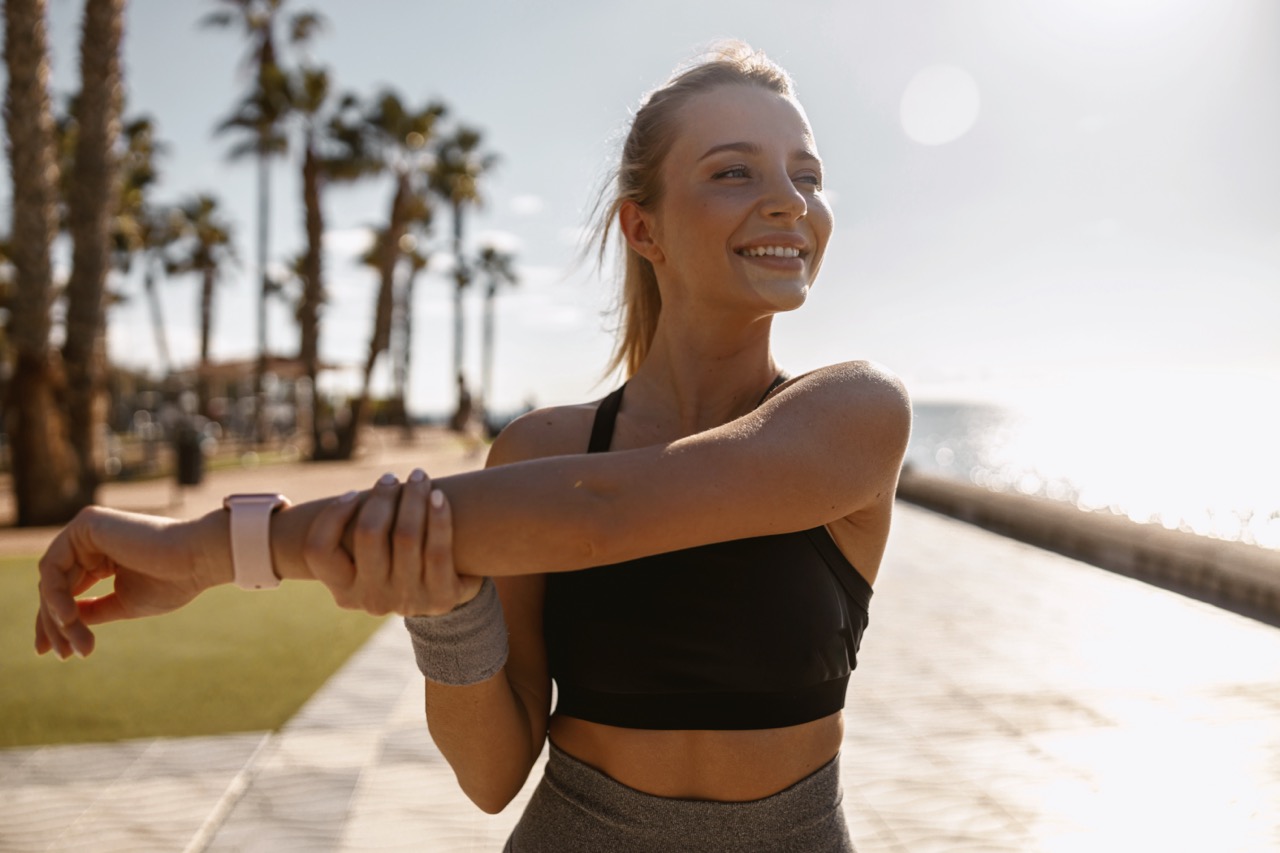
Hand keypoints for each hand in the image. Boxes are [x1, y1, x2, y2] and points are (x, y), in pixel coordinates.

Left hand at [35, 507, 206, 658]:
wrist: (199, 560)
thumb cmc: (173, 581)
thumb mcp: (123, 603)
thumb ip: (92, 610)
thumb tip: (61, 624)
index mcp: (102, 556)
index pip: (68, 590)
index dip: (57, 623)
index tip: (58, 654)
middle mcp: (91, 539)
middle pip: (55, 587)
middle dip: (55, 624)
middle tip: (63, 655)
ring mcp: (87, 529)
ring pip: (50, 581)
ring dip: (56, 616)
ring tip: (73, 643)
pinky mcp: (86, 524)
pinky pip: (53, 566)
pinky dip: (55, 595)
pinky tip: (68, 618)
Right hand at [304, 469, 481, 615]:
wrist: (446, 596)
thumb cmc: (398, 563)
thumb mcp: (369, 559)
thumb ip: (350, 534)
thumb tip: (295, 498)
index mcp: (344, 592)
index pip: (318, 551)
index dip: (332, 515)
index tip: (353, 493)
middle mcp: (372, 600)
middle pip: (369, 534)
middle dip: (381, 497)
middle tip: (391, 478)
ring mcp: (407, 600)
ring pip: (406, 536)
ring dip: (413, 497)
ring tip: (418, 477)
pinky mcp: (441, 598)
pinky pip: (437, 550)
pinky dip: (438, 518)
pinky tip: (438, 496)